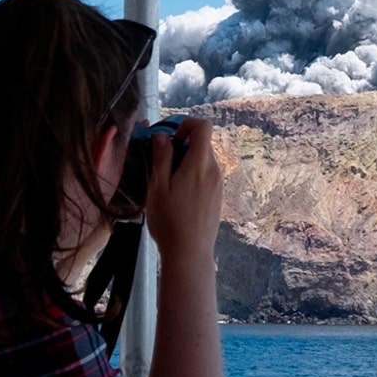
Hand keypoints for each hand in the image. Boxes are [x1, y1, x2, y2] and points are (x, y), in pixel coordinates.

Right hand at [142, 117, 223, 263]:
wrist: (190, 252)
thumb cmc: (169, 221)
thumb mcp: (158, 187)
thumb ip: (162, 158)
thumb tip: (162, 136)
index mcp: (200, 164)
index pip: (204, 126)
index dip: (186, 124)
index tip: (169, 139)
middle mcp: (215, 170)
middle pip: (202, 143)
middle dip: (181, 145)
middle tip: (161, 163)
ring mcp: (219, 183)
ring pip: (204, 159)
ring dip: (186, 161)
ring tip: (167, 183)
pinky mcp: (218, 195)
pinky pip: (207, 174)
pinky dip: (193, 174)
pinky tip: (178, 195)